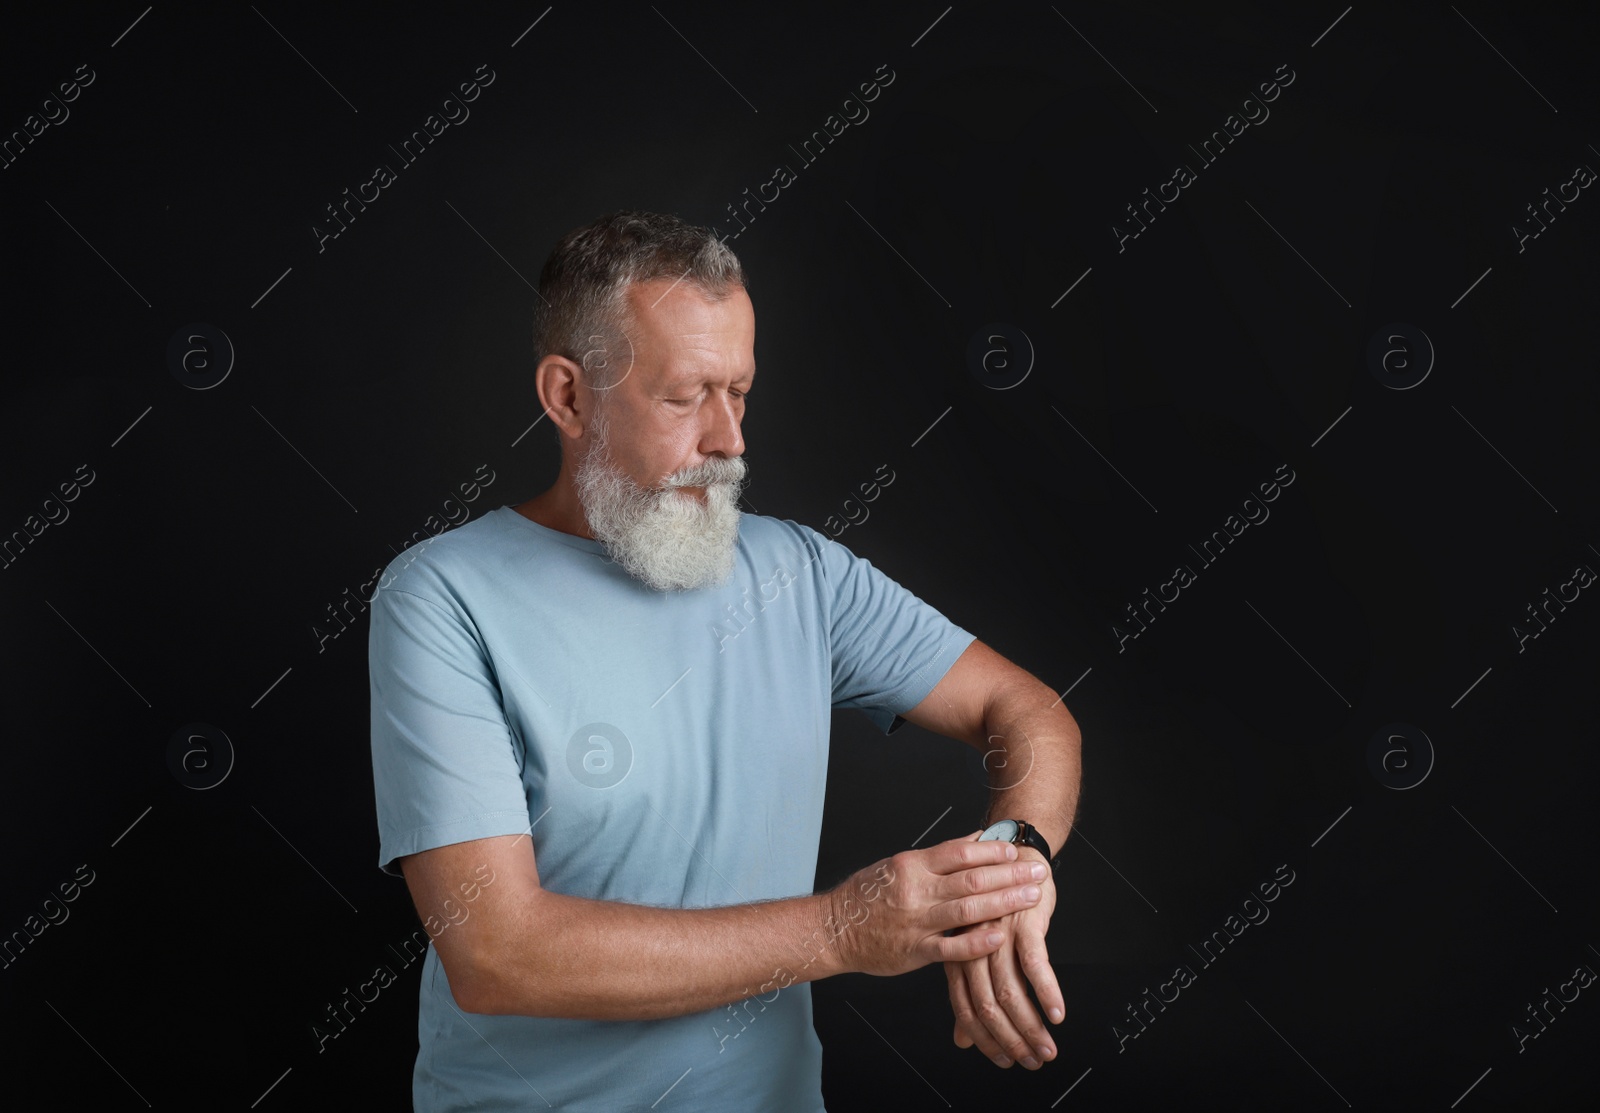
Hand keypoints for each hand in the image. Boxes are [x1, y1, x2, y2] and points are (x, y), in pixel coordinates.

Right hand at [827, 831, 1045, 977]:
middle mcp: (916, 890)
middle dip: (1010, 874)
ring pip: (967, 910)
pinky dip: (976, 942)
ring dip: (1004, 903)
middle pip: (971, 879)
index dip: (992, 850)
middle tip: (1038, 870)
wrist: (834, 929)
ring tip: (1031, 897)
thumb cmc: (868, 895)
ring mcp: (917, 922)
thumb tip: (976, 839)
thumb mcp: (898, 865)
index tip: (1017, 848)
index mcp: (912, 865)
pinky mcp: (915, 951)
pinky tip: (1000, 936)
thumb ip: (938, 857)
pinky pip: (951, 947)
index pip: (960, 852)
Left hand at [944, 847, 1061, 1068]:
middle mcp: (971, 946)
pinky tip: (1057, 1012)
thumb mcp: (975, 945)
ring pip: (1009, 990)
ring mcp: (996, 933)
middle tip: (1033, 1062)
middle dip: (1010, 1041)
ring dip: (1031, 1025)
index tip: (1005, 1062)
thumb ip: (967, 993)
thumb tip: (961, 1040)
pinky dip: (1047, 992)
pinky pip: (1034, 963)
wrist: (1012, 850)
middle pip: (985, 1005)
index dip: (985, 1041)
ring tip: (1048, 1048)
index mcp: (956, 953)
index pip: (964, 1008)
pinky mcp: (1022, 921)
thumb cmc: (995, 904)